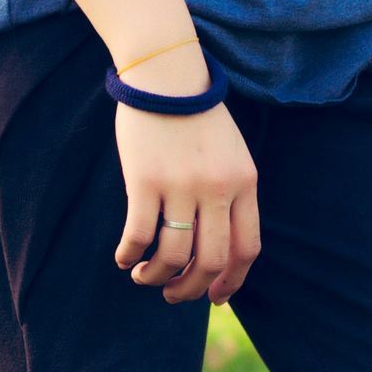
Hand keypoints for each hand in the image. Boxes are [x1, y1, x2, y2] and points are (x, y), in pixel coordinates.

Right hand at [113, 99, 259, 304]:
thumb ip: (232, 193)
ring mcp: (182, 186)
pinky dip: (131, 255)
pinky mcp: (145, 180)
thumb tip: (219, 242)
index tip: (214, 297)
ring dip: (157, 277)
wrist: (166, 74)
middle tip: (173, 295)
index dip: (232, 282)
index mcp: (245, 183)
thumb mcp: (231, 153)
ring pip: (174, 255)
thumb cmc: (196, 115)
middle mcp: (218, 188)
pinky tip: (124, 259)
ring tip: (145, 278)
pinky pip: (139, 235)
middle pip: (212, 260)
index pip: (247, 248)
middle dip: (192, 289)